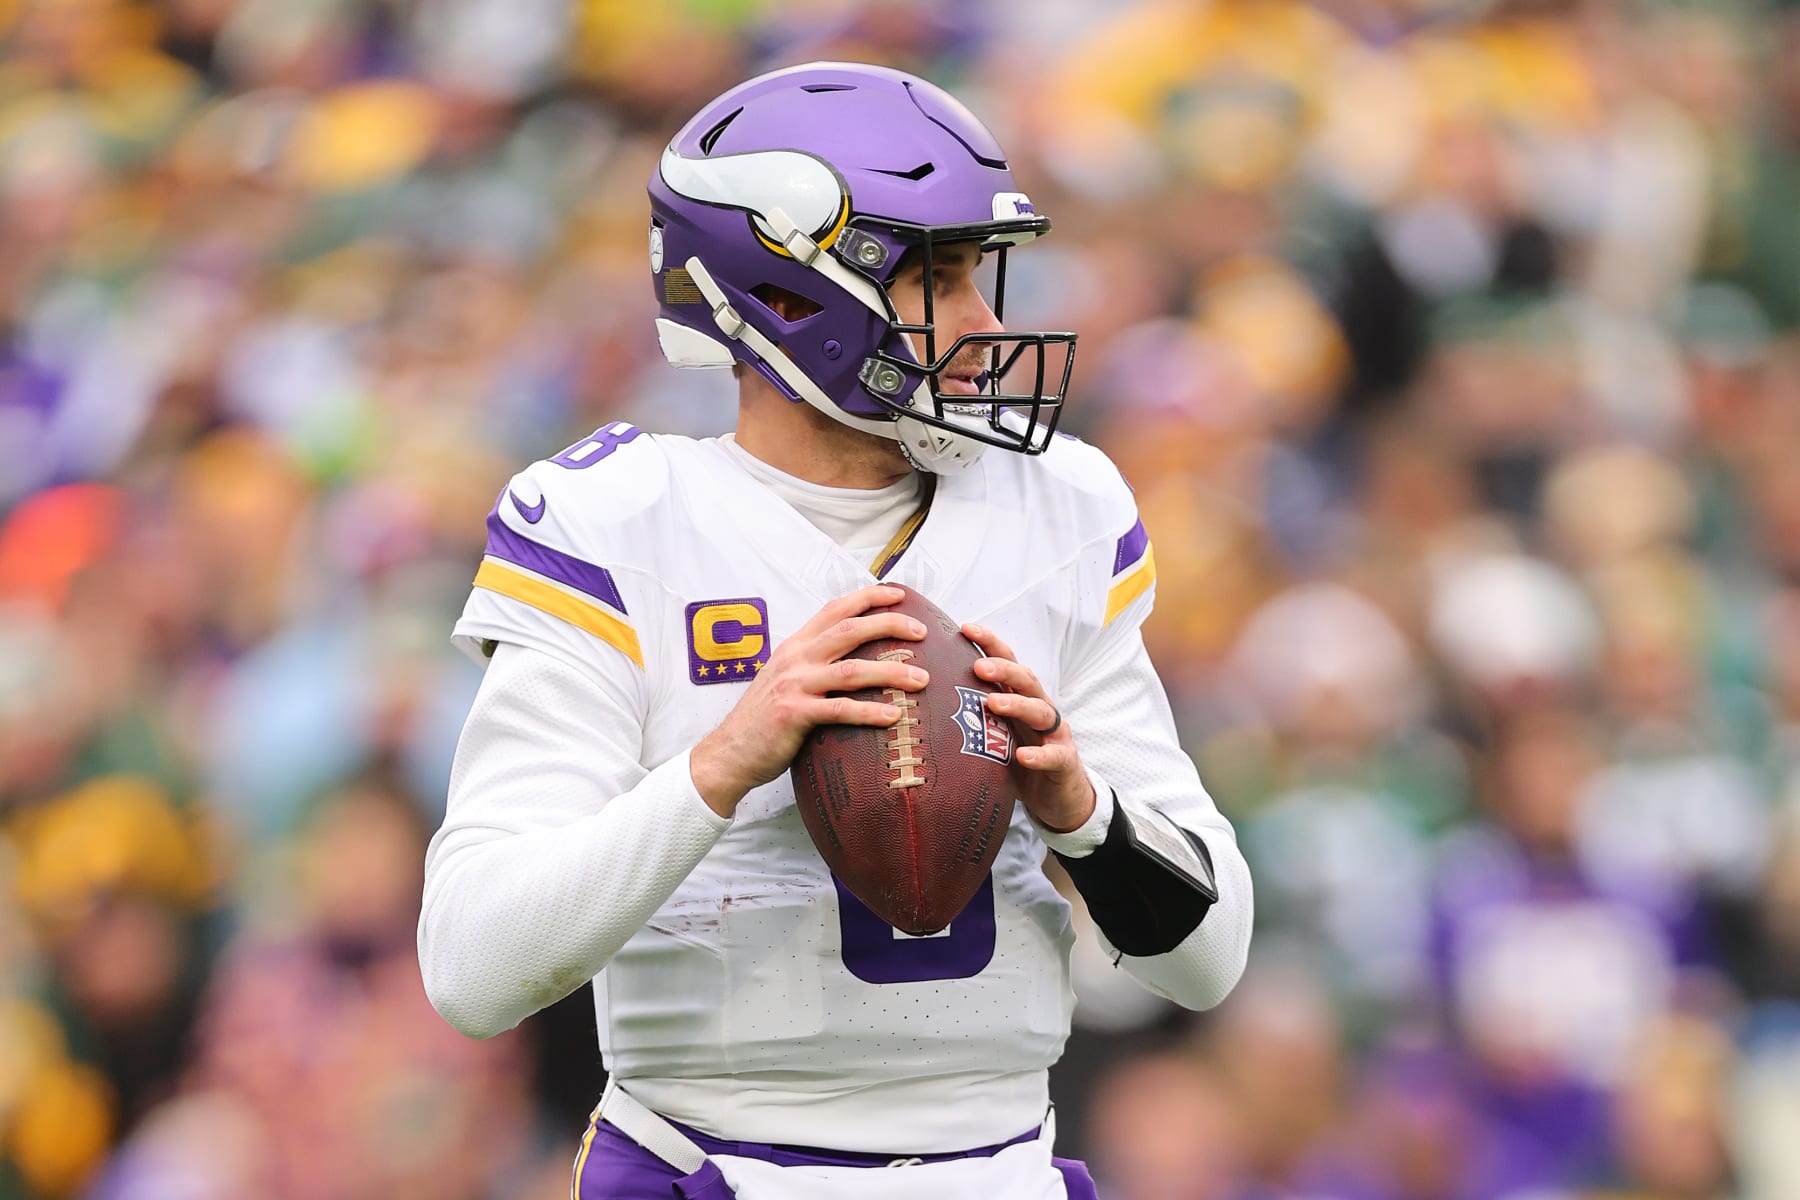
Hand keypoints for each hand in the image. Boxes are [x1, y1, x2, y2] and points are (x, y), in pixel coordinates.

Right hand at [690, 585, 928, 816]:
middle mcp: (795, 659)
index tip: (898, 594)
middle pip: (850, 630)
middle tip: (921, 631)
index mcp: (795, 646)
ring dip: (892, 672)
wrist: (729, 752)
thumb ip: (813, 665)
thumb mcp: (785, 679)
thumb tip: (853, 660)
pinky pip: (840, 710)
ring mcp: (794, 685)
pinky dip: (870, 712)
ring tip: (922, 679)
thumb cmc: (764, 720)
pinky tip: (894, 716)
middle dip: (890, 624)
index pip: (835, 609)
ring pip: (852, 670)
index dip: (868, 598)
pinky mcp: (794, 714)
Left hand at [961, 623, 1095, 834]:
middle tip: (977, 667)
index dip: (989, 644)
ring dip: (1017, 704)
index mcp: (1020, 698)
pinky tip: (1023, 755)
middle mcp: (1039, 708)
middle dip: (1002, 669)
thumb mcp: (994, 736)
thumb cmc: (1019, 760)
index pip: (1007, 662)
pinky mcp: (1064, 762)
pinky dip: (1039, 754)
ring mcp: (1055, 734)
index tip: (965, 628)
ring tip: (993, 703)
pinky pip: (1054, 755)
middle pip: (1025, 679)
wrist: (1058, 797)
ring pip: (1041, 711)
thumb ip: (970, 717)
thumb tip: (922, 701)